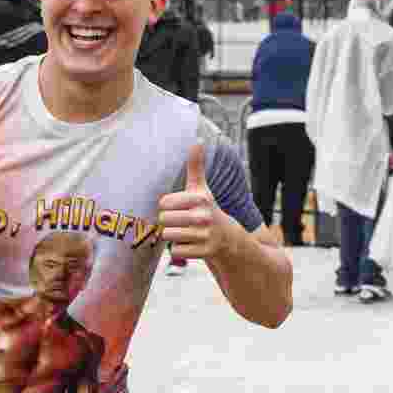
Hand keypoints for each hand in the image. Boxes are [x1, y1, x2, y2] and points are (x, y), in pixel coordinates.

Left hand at [158, 143, 230, 259]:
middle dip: (169, 222)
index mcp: (200, 198)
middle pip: (164, 220)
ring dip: (174, 237)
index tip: (179, 208)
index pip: (164, 203)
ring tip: (187, 233)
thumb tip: (197, 141)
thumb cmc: (208, 210)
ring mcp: (205, 235)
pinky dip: (180, 250)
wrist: (228, 237)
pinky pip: (176, 251)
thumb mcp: (202, 189)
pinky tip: (191, 244)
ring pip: (169, 236)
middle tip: (182, 222)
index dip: (167, 207)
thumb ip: (196, 166)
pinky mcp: (205, 251)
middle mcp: (204, 216)